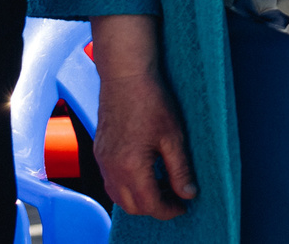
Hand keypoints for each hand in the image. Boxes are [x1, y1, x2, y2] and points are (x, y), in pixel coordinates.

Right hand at [96, 66, 197, 219]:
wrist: (125, 78)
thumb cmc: (150, 102)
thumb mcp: (173, 137)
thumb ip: (180, 169)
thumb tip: (188, 193)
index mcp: (130, 168)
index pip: (149, 204)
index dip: (168, 210)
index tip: (184, 207)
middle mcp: (111, 169)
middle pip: (131, 206)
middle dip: (154, 208)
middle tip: (176, 198)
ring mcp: (102, 161)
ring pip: (118, 196)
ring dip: (139, 198)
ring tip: (163, 186)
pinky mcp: (100, 152)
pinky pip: (111, 181)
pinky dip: (127, 186)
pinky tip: (145, 173)